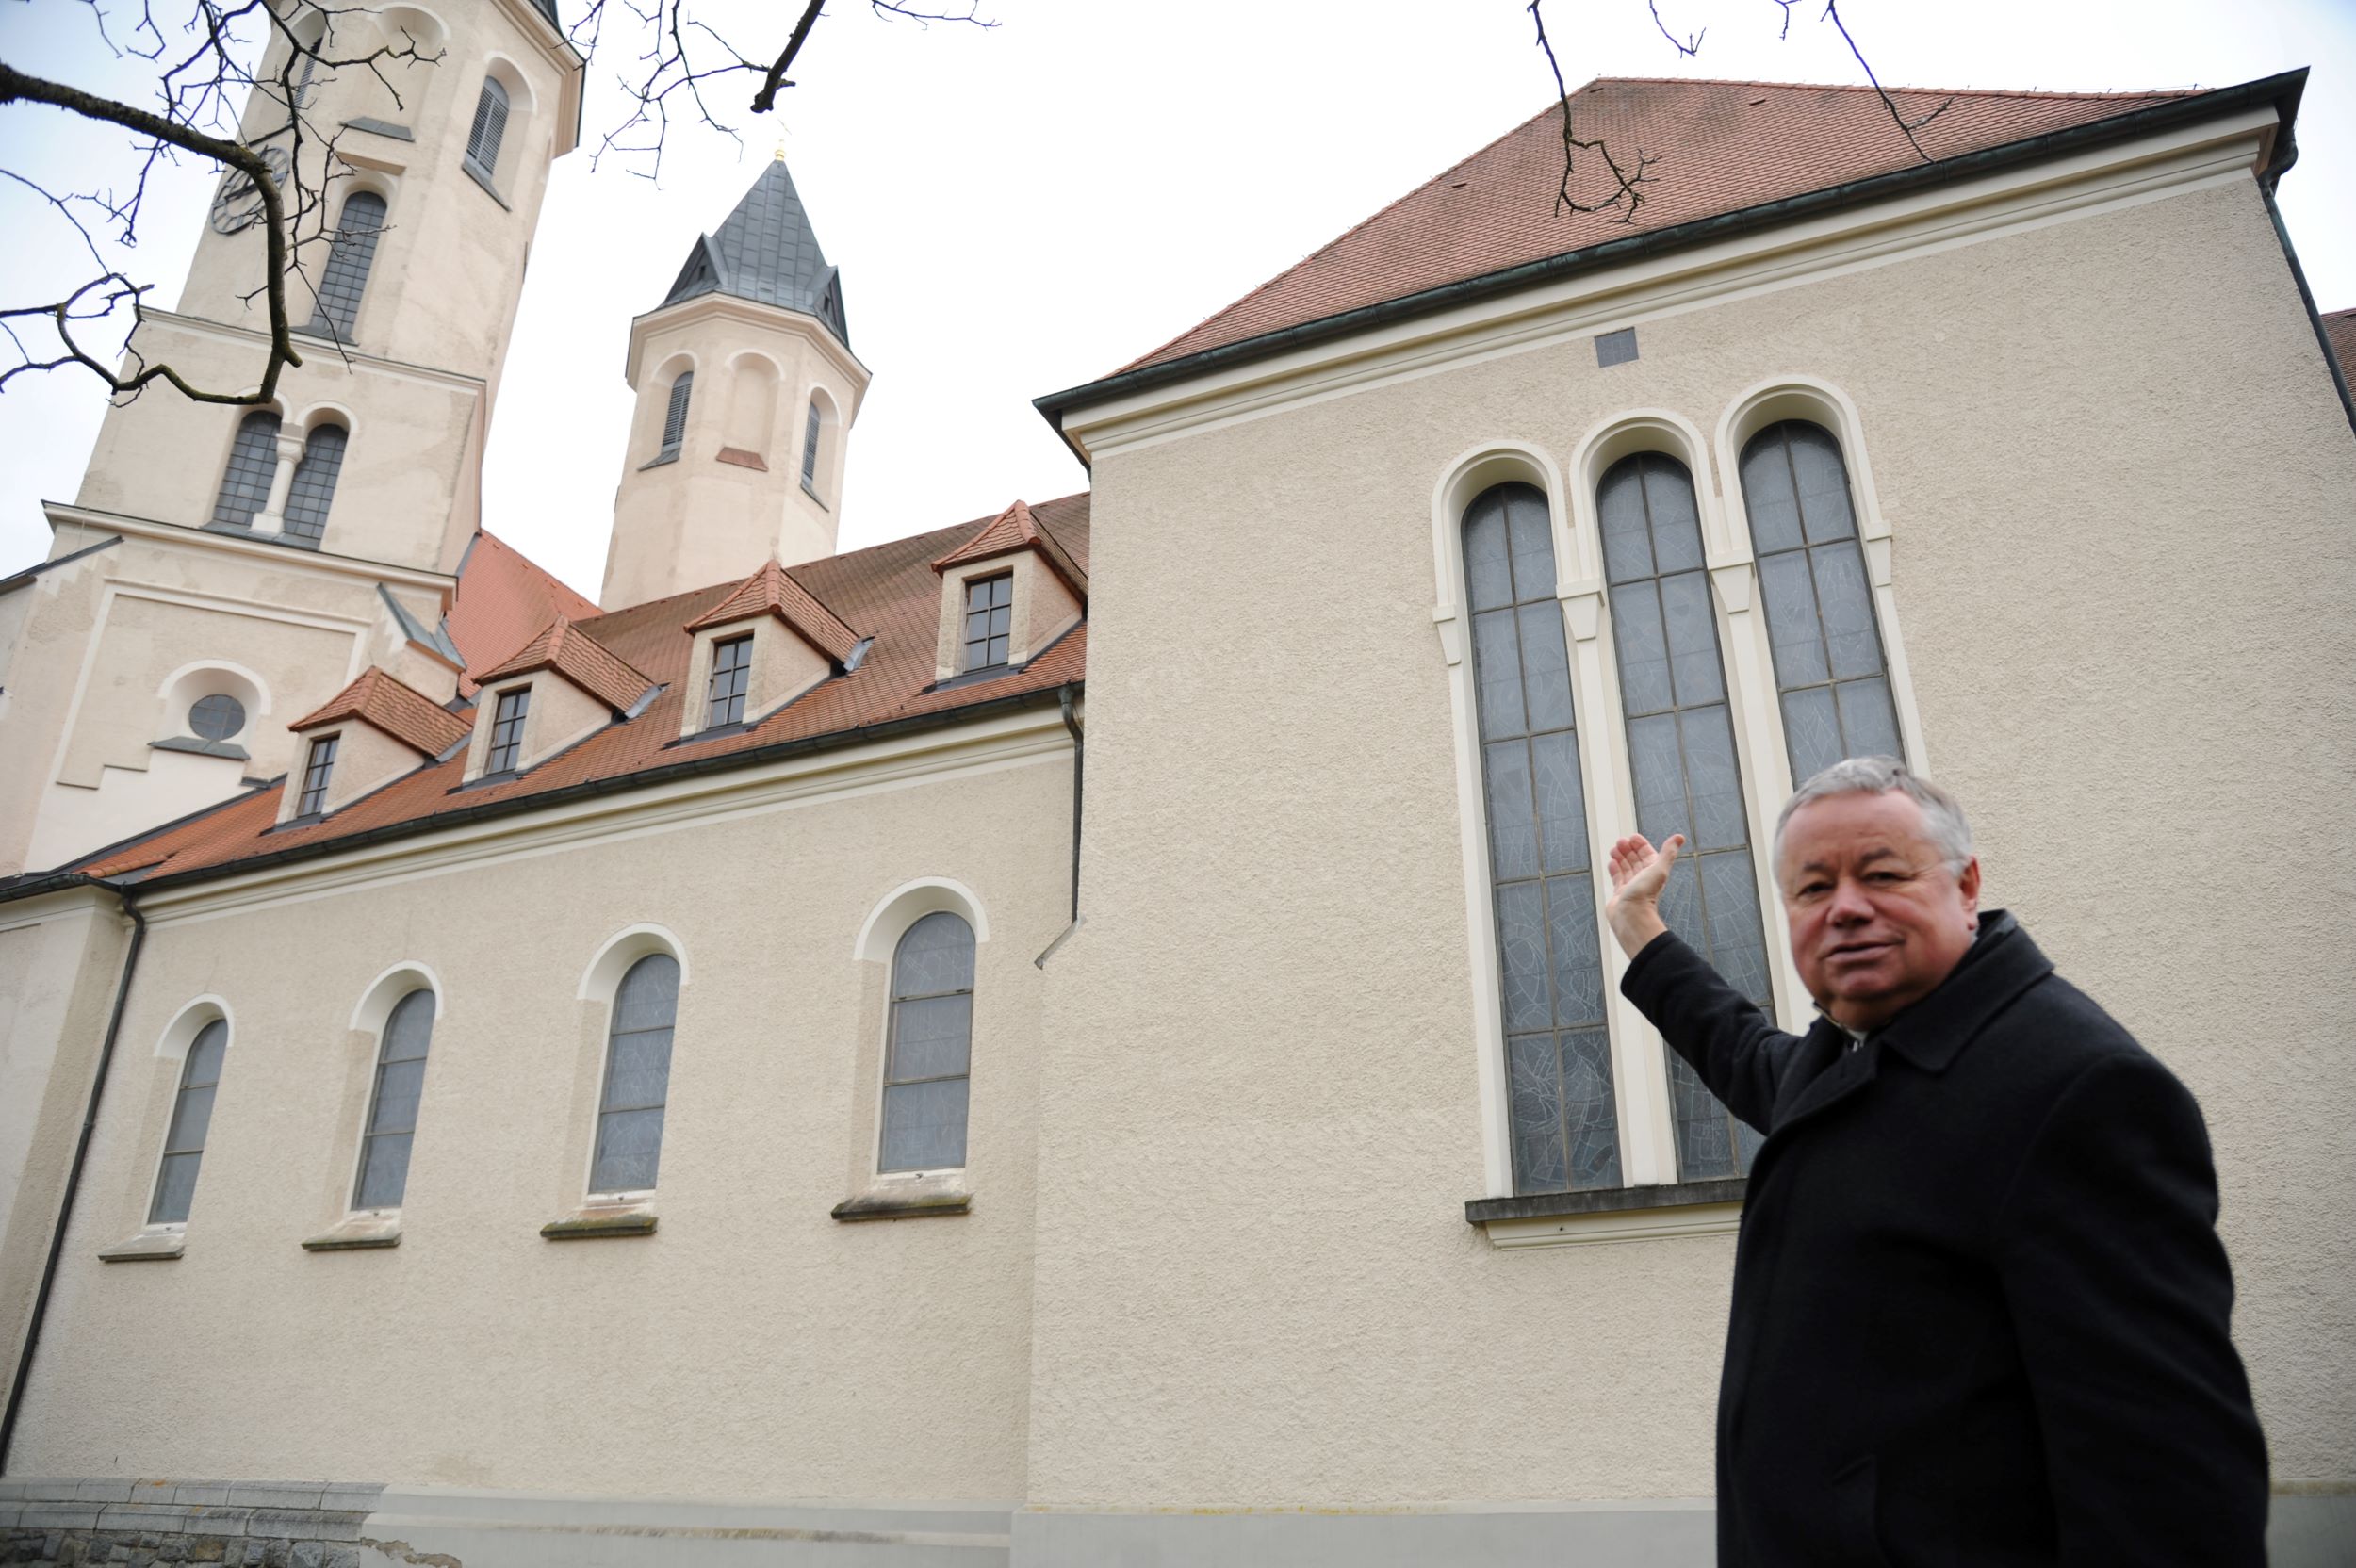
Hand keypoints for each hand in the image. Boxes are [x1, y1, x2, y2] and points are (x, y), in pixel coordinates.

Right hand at [1604, 832, 1682, 957]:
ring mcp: (1632, 886)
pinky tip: (1612, 863)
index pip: (1648, 854)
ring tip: (1614, 850)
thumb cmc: (1644, 896)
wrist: (1631, 916)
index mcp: (1654, 872)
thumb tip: (1679, 837)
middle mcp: (1643, 879)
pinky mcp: (1621, 893)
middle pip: (1636, 859)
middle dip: (1628, 849)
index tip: (1632, 837)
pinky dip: (1614, 869)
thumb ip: (1668, 852)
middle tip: (1620, 842)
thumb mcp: (1658, 869)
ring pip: (1626, 867)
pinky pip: (1618, 878)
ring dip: (1621, 857)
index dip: (1640, 844)